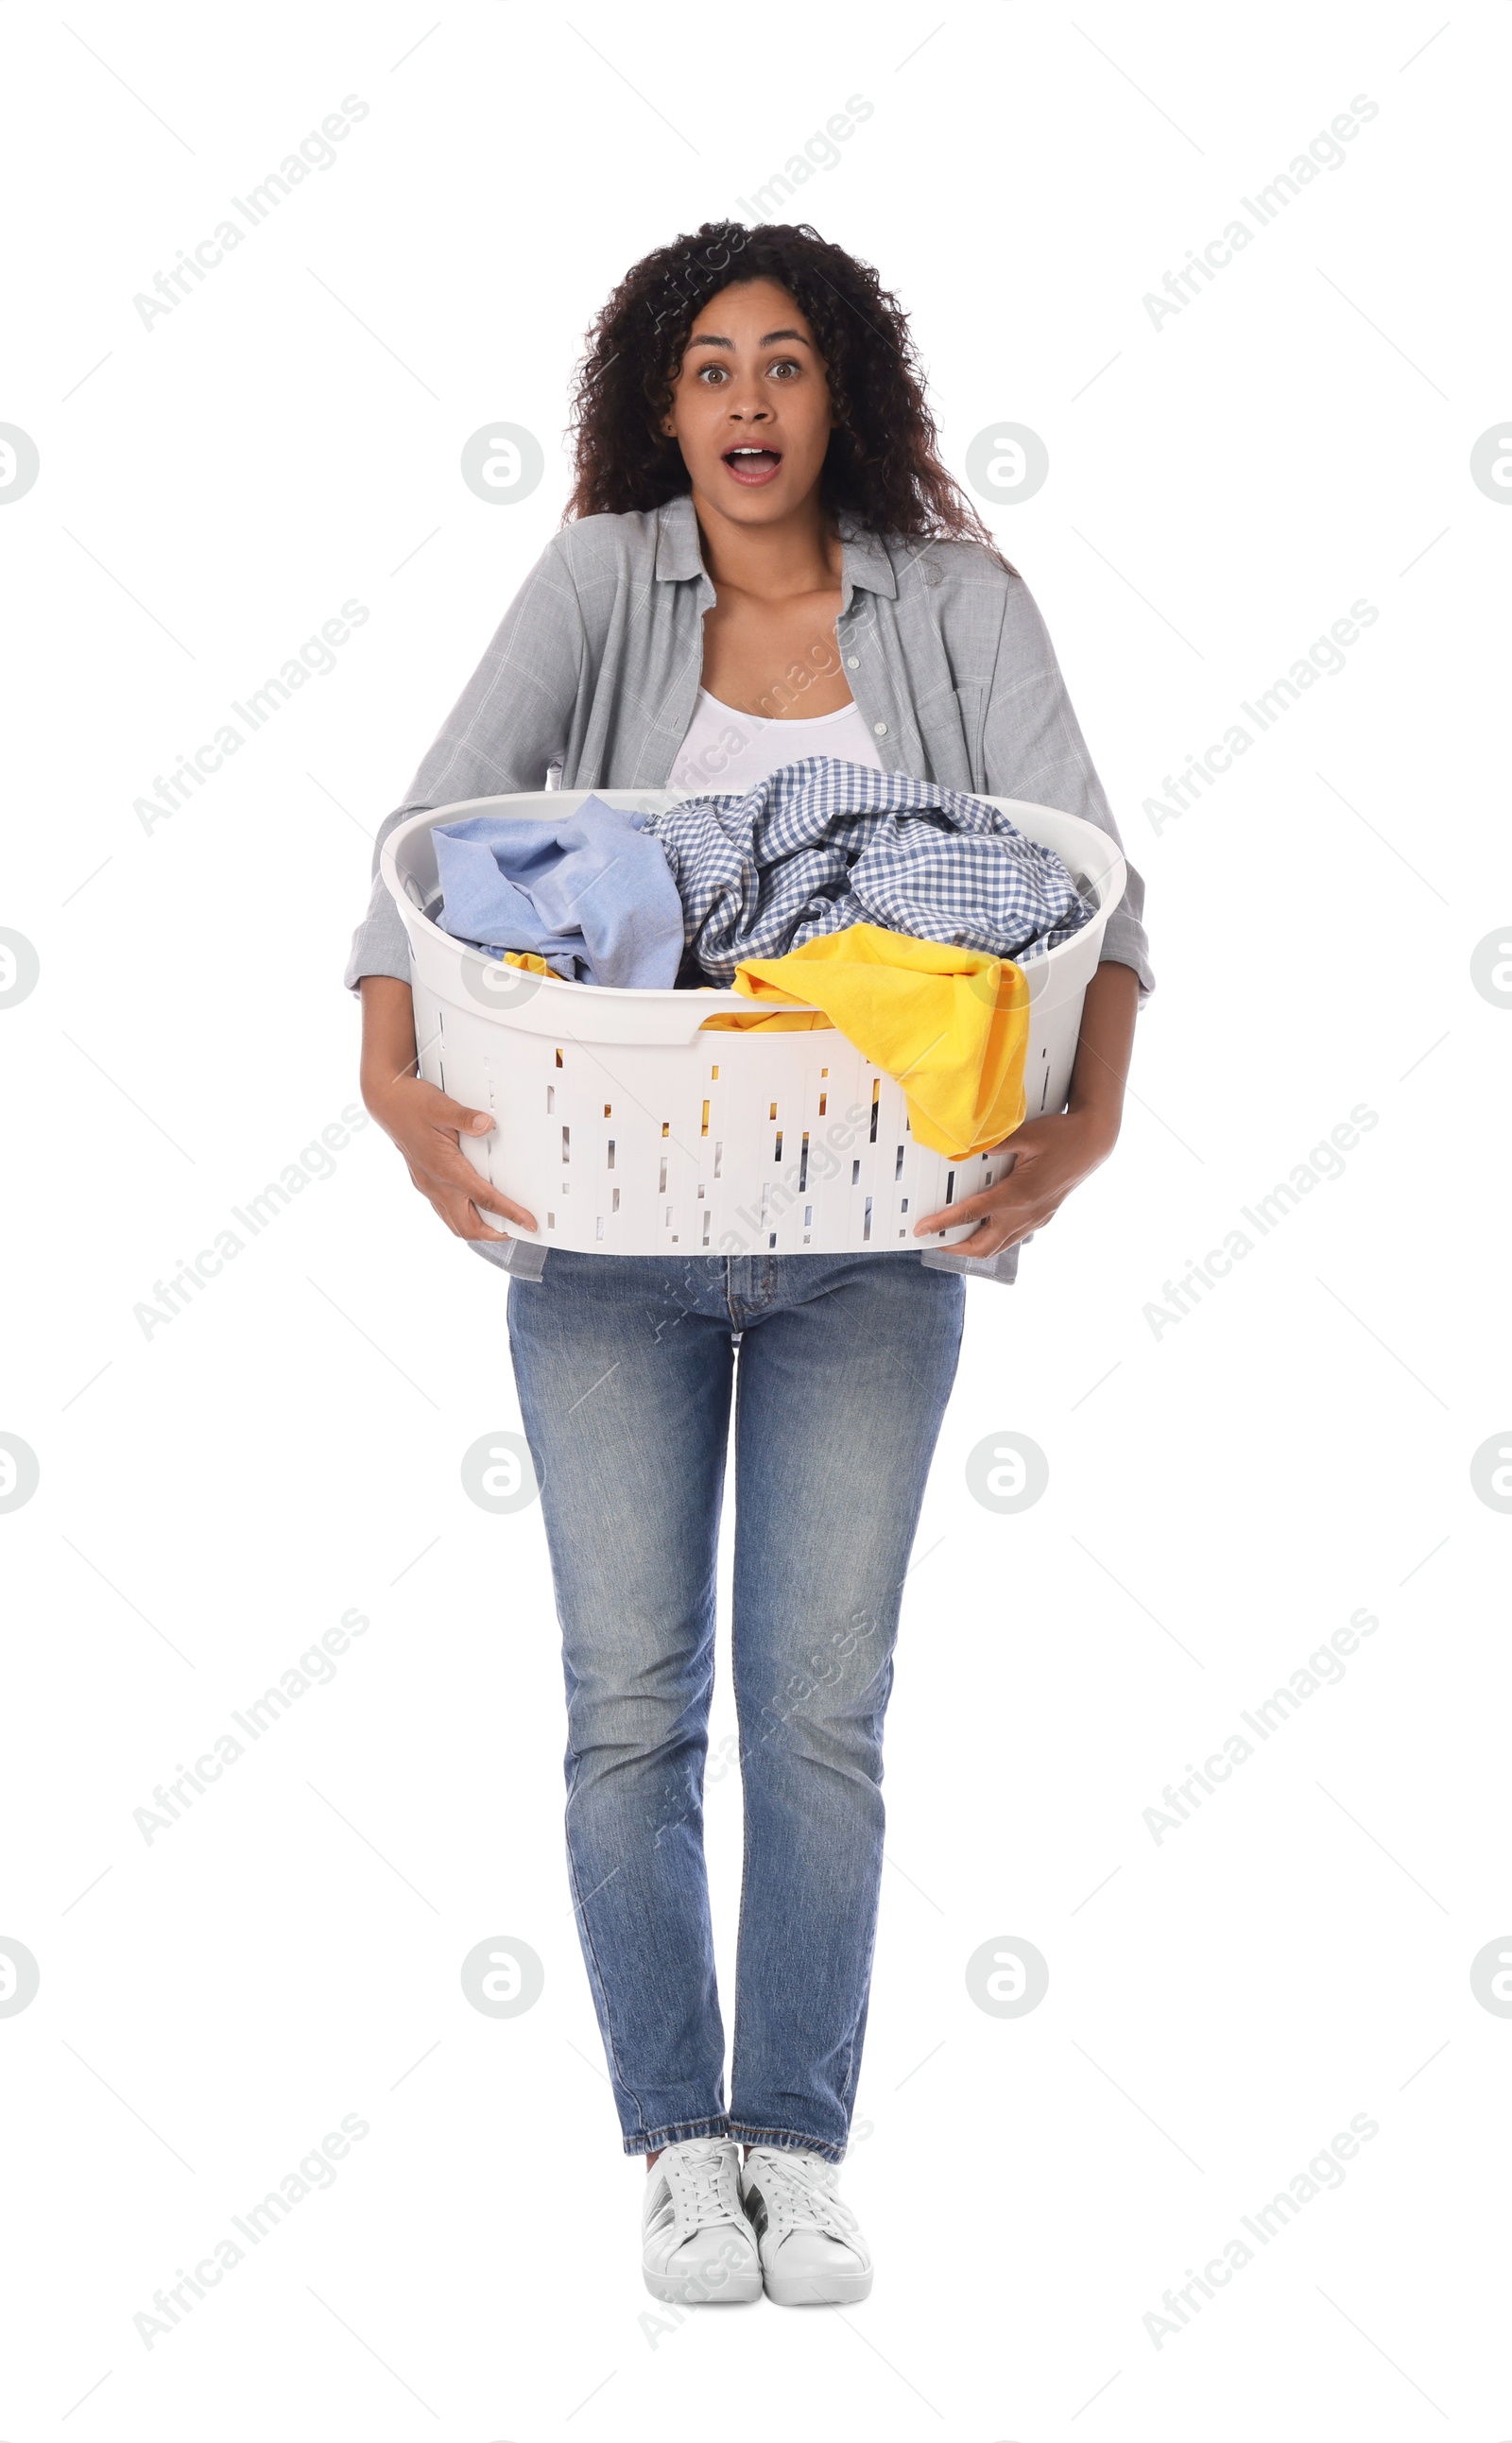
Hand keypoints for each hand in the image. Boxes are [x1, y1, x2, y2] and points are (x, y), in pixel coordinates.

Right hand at [365, 1072, 537, 1241]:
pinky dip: (463, 1218)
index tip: (528, 1223)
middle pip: (468, 1226)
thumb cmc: (413, 1105)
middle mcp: (436, 1184)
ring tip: (499, 1226)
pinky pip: (444, 1212)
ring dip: (478, 1229)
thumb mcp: (442, 1106)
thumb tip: (487, 1125)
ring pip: (454, 1224)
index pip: (484, 1199)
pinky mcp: (424, 1183)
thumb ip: (466, 1118)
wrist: (387, 1103)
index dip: (510, 1214)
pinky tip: (473, 1209)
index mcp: (445, 1169)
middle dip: (494, 1235)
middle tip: (516, 1229)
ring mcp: (428, 1186)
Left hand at [913, 1107, 1117, 1256]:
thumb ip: (994, 1144)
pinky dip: (994, 1238)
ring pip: (1000, 1246)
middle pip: (984, 1246)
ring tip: (954, 1237)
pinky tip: (985, 1226)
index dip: (943, 1224)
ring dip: (974, 1247)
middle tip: (935, 1240)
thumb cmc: (1062, 1136)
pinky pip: (1013, 1237)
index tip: (923, 1229)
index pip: (972, 1215)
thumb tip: (964, 1148)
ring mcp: (1036, 1219)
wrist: (1093, 1143)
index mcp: (1019, 1194)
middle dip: (955, 1249)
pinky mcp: (1042, 1217)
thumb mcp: (1025, 1134)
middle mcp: (1026, 1213)